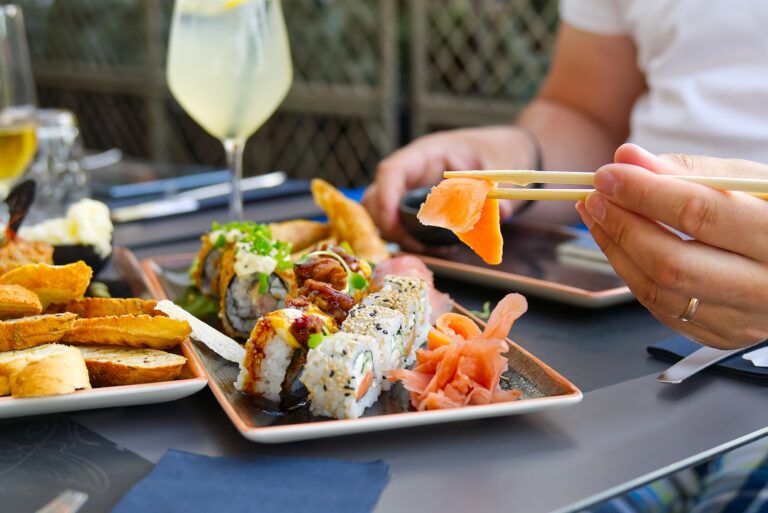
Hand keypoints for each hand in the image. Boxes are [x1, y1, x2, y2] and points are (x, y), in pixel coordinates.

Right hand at [362, 126, 535, 250]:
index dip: (385, 199)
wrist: (505, 153)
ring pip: (385, 213)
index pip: (391, 171)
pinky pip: (403, 224)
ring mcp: (412, 189)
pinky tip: (439, 247)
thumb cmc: (497, 150)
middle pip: (377, 196)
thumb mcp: (501, 166)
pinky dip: (413, 239)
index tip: (392, 225)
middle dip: (387, 224)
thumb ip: (496, 190)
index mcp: (427, 154)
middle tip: (415, 246)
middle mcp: (412, 172)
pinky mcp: (419, 206)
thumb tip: (499, 214)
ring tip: (430, 249)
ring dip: (399, 235)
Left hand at [576, 144, 767, 348]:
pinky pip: (663, 310)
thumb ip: (692, 170)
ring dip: (617, 251)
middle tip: (595, 198)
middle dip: (623, 226)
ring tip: (598, 217)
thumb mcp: (752, 182)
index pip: (698, 214)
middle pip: (672, 262)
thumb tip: (629, 158)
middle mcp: (766, 287)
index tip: (609, 175)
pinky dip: (632, 275)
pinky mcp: (723, 336)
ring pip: (661, 292)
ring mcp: (745, 319)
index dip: (644, 193)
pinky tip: (619, 245)